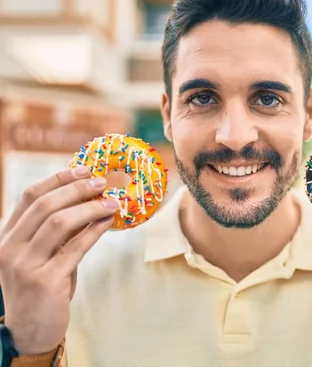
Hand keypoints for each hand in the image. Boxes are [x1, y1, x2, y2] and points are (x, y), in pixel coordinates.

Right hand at [0, 166, 117, 354]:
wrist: (31, 331)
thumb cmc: (42, 288)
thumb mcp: (43, 255)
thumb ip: (59, 231)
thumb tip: (90, 200)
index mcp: (7, 237)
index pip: (29, 197)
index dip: (58, 179)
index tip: (84, 169)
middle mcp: (10, 248)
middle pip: (44, 205)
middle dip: (76, 189)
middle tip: (103, 182)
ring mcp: (24, 265)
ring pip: (58, 223)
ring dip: (90, 208)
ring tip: (113, 202)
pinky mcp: (45, 280)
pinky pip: (74, 248)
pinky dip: (94, 231)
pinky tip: (108, 222)